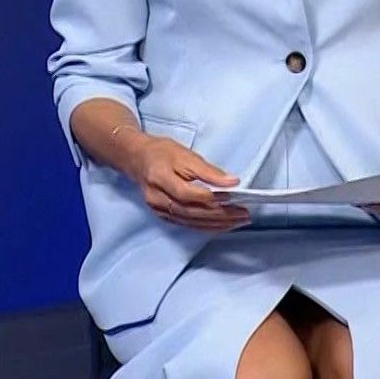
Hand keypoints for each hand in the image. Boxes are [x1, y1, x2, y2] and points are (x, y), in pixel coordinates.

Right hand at [127, 133, 250, 231]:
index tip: (234, 197)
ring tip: (237, 221)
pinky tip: (221, 225)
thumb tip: (232, 182)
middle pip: (191, 211)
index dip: (211, 197)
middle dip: (219, 215)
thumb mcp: (185, 154)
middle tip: (242, 214)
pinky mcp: (162, 215)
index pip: (188, 193)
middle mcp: (157, 197)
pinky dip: (206, 226)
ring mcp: (158, 209)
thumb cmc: (161, 153)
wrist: (136, 159)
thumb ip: (208, 171)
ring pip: (190, 221)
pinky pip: (187, 224)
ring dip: (216, 224)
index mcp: (160, 177)